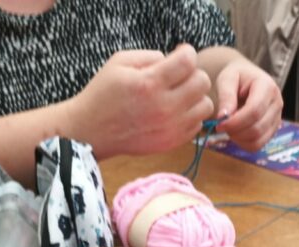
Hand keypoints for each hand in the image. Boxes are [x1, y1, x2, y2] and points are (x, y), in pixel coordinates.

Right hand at [64, 45, 213, 157]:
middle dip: (193, 73)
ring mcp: (171, 127)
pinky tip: (174, 111)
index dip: (187, 52)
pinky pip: (198, 124)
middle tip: (178, 76)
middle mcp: (165, 107)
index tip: (179, 54)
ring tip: (179, 95)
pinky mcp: (172, 142)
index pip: (188, 61)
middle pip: (203, 82)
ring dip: (195, 96)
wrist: (92, 131)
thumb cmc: (104, 93)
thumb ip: (150, 56)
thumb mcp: (119, 62)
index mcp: (150, 84)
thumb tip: (173, 60)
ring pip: (206, 105)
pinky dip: (190, 115)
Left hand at [214, 56, 282, 150]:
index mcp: (267, 86)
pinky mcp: (273, 130)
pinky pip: (258, 145)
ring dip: (239, 139)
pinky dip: (244, 144)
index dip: (236, 122)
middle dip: (236, 132)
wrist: (247, 78)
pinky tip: (236, 133)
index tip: (219, 124)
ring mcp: (277, 118)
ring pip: (258, 140)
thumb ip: (226, 96)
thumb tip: (223, 117)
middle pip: (257, 128)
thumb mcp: (227, 79)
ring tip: (229, 128)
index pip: (254, 111)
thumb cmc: (237, 77)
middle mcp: (277, 103)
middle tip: (221, 126)